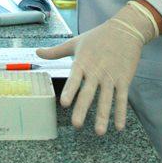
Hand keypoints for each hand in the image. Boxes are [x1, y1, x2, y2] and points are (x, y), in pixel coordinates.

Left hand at [36, 1, 157, 135]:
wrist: (125, 30)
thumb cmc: (97, 36)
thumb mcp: (75, 42)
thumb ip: (56, 51)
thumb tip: (36, 52)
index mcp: (83, 62)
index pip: (75, 78)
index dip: (70, 91)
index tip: (64, 103)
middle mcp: (96, 71)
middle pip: (89, 92)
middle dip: (83, 108)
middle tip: (76, 124)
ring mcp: (111, 76)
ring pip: (107, 98)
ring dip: (103, 115)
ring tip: (99, 132)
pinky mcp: (124, 79)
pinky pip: (122, 98)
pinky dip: (121, 112)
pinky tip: (119, 127)